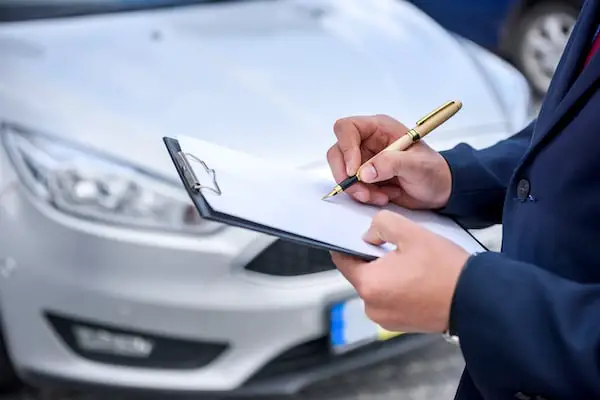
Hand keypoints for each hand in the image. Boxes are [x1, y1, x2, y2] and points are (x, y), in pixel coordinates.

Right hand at [326, 114, 451, 208]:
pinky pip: (351, 187)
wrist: (439, 190)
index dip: (346, 148)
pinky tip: (383, 197)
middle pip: (337, 152)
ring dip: (357, 189)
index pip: (347, 128)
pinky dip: (364, 196)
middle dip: (346, 175)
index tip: (353, 171)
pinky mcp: (364, 177)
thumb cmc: (433, 171)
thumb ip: (391, 164)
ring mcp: (363, 159)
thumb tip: (363, 172)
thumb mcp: (417, 166)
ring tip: (381, 196)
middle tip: (363, 192)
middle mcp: (367, 141)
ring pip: (342, 172)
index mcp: (379, 128)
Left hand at [331, 210, 469, 332]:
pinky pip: (390, 300)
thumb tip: (369, 235)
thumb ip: (381, 224)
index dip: (349, 244)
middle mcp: (372, 307)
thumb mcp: (411, 232)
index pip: (342, 261)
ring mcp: (386, 319)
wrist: (476, 300)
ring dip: (387, 274)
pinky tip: (416, 279)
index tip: (359, 237)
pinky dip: (397, 288)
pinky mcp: (400, 325)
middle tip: (398, 248)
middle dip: (373, 259)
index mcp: (369, 285)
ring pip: (377, 287)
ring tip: (411, 264)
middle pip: (361, 274)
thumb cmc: (445, 269)